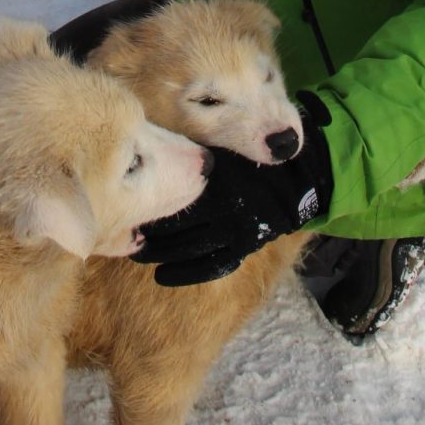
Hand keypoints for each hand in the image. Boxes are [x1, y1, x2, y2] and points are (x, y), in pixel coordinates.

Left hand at [132, 103, 333, 286]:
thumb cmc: (253, 156)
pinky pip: (211, 265)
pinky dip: (185, 272)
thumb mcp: (222, 149)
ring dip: (159, 253)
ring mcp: (233, 229)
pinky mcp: (244, 245)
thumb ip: (195, 156)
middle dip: (148, 230)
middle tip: (126, 230)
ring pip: (187, 247)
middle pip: (173, 224)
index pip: (170, 194)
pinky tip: (163, 275)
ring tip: (138, 252)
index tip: (127, 201)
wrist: (298, 177)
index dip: (147, 199)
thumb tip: (155, 153)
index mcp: (212, 178)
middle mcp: (220, 206)